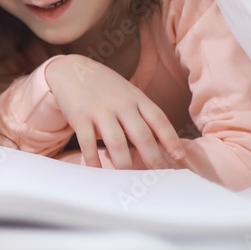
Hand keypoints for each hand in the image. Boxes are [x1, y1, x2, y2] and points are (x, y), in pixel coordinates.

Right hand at [44, 56, 184, 169]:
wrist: (71, 68)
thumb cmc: (104, 86)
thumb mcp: (128, 93)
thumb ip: (142, 113)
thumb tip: (162, 143)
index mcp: (136, 97)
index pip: (159, 119)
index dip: (171, 139)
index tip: (179, 157)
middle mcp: (121, 103)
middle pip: (141, 134)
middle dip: (152, 158)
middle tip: (158, 176)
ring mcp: (100, 110)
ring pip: (116, 142)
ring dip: (124, 164)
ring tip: (130, 181)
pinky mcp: (80, 116)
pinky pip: (88, 143)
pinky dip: (93, 159)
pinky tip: (97, 171)